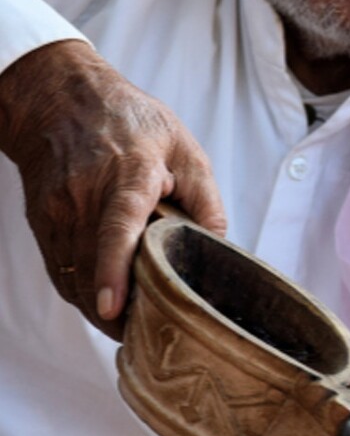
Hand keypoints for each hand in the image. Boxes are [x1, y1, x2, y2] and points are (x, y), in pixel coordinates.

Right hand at [0, 40, 227, 336]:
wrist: (58, 99)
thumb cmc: (128, 120)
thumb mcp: (182, 144)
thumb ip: (205, 195)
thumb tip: (220, 243)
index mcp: (127, 175)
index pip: (116, 227)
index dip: (113, 270)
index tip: (112, 307)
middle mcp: (84, 196)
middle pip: (92, 265)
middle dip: (115, 310)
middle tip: (150, 336)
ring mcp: (57, 211)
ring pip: (71, 275)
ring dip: (98, 309)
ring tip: (133, 329)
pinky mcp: (42, 222)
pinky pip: (60, 270)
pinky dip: (82, 293)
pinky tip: (106, 306)